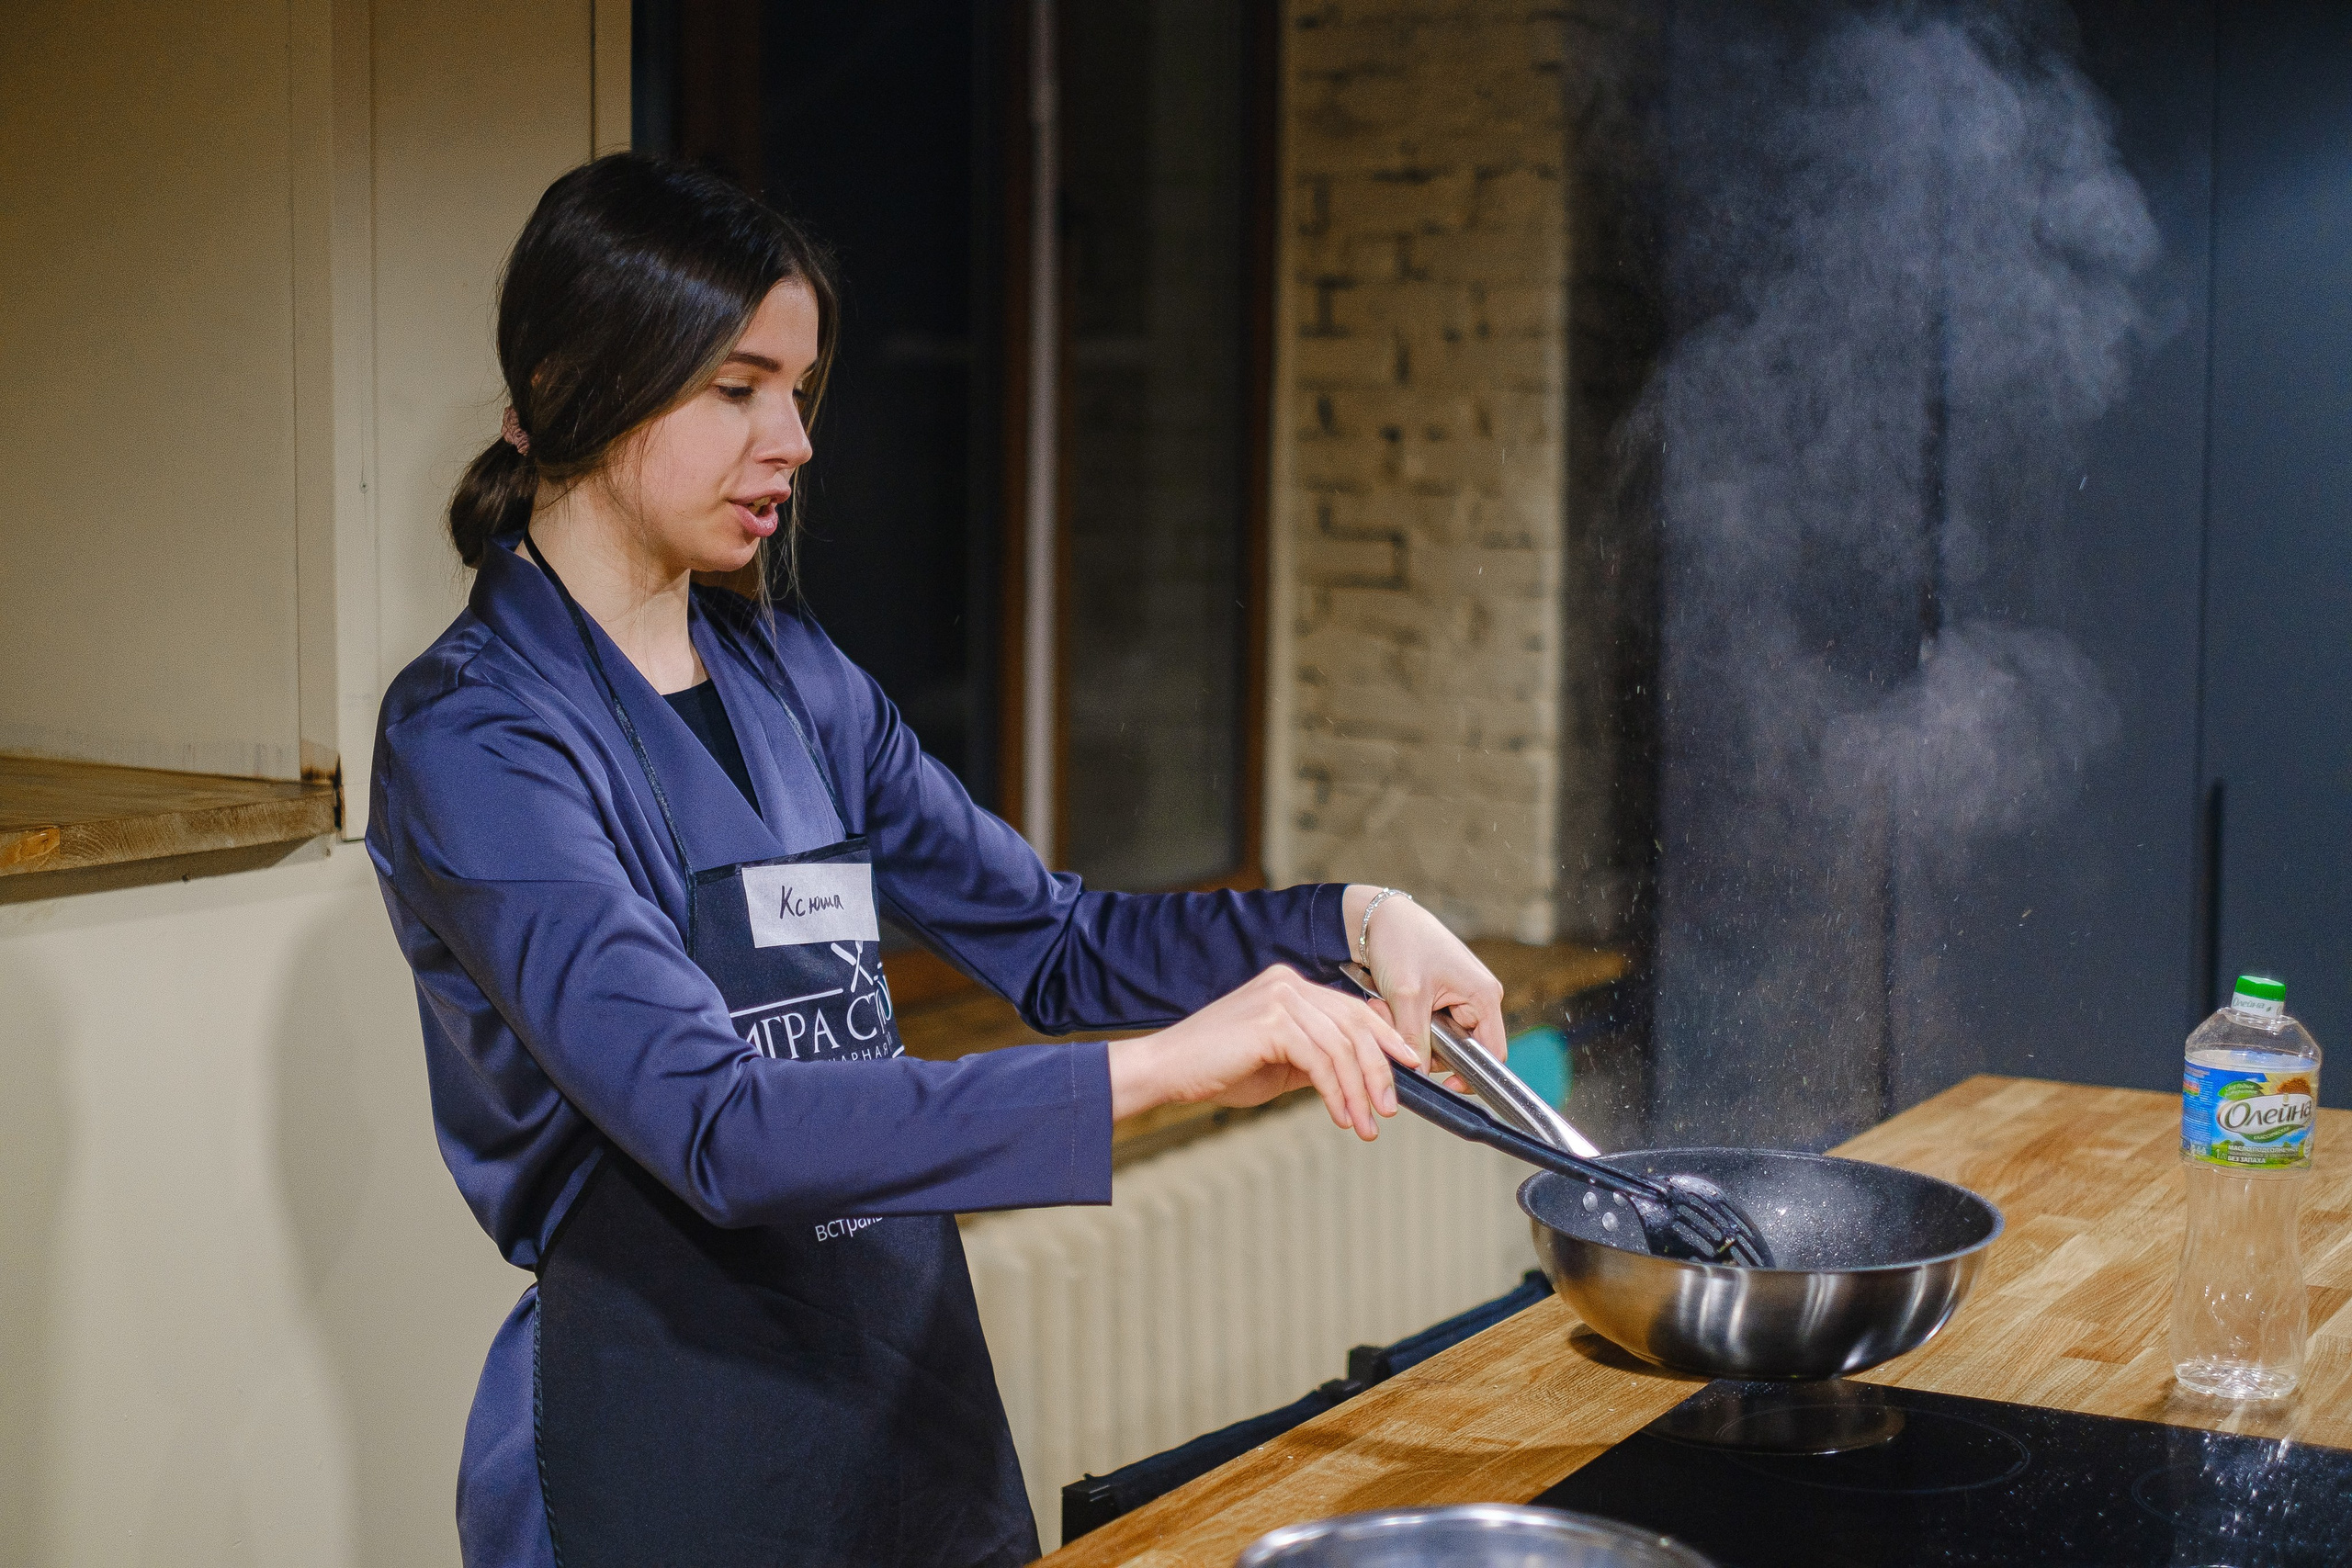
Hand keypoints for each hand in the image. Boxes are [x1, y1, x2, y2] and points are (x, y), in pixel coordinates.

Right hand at [1107, 966, 1420, 1139]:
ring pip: (1342, 1046)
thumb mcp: (1278, 1064)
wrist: (1166, 1071)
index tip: (1409, 1068)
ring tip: (1367, 1123)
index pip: (1352, 1009)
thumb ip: (1317, 1060)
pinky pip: (1320, 1061)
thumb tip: (1360, 1077)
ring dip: (1360, 1090)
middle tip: (1389, 1108)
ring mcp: (1280, 998)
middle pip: (1355, 1025)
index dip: (1386, 1038)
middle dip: (1379, 1069)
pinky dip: (1337, 1092)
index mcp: (1291, 986)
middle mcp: (1289, 983)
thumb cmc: (1216, 1070)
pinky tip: (1342, 1116)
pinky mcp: (1271, 1021)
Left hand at [1342, 886, 1506, 1078]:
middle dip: (1425, 1046)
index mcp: (1483, 996)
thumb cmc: (1401, 943)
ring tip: (1385, 1006)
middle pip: (1461, 1049)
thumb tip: (1419, 1074)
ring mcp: (1459, 997)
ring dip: (1411, 1032)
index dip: (1470, 1075)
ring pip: (1439, 1039)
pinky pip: (1428, 1025)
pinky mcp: (1441, 997)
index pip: (1492, 1053)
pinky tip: (1385, 1003)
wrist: (1379, 916)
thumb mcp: (1406, 995)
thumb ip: (1415, 1039)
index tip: (1442, 1085)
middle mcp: (1477, 998)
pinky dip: (1406, 1020)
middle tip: (1393, 1024)